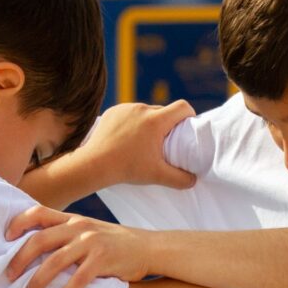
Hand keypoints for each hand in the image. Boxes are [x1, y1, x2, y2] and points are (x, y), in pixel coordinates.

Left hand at [5, 205, 151, 287]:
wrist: (149, 247)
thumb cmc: (113, 244)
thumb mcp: (89, 231)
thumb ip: (66, 235)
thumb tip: (34, 249)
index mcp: (72, 219)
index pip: (38, 212)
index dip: (18, 223)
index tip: (5, 239)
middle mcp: (79, 227)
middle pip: (39, 239)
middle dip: (19, 259)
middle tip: (8, 276)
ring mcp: (91, 242)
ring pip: (54, 261)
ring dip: (38, 280)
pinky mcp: (104, 259)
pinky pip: (79, 278)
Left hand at [82, 100, 196, 188]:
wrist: (94, 164)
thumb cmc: (127, 169)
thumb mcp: (157, 175)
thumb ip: (179, 179)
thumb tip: (193, 180)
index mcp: (156, 121)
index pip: (182, 107)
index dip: (189, 114)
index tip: (188, 125)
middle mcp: (142, 109)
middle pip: (163, 110)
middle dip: (167, 122)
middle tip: (165, 141)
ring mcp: (126, 108)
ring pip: (145, 111)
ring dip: (149, 122)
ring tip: (144, 140)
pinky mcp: (113, 111)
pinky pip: (129, 113)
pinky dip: (132, 121)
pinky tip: (127, 136)